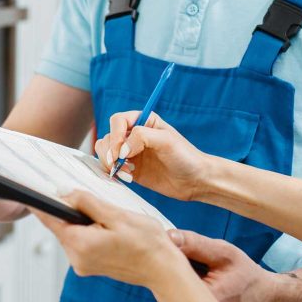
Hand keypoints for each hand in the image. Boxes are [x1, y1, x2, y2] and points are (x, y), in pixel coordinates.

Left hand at [31, 189, 226, 301]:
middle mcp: (76, 258)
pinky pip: (82, 242)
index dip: (40, 202)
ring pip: (73, 233)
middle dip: (71, 209)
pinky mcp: (91, 266)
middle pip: (61, 225)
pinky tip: (109, 227)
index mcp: (80, 244)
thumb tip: (65, 193)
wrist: (164, 270)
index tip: (32, 190)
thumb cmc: (148, 243)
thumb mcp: (118, 215)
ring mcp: (83, 265)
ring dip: (84, 220)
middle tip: (88, 196)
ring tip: (108, 215)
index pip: (49, 219)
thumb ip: (88, 203)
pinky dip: (90, 231)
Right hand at [95, 111, 211, 199]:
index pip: (118, 120)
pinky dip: (113, 172)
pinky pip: (111, 168)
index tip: (121, 151)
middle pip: (108, 136)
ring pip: (105, 152)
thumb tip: (121, 149)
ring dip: (109, 162)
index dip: (115, 134)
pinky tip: (128, 178)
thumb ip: (141, 137)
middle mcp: (135, 135)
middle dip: (110, 151)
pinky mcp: (130, 169)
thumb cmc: (185, 156)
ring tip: (126, 172)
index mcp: (144, 120)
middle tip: (120, 164)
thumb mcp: (166, 140)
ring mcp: (132, 153)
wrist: (195, 180)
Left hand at [168, 231, 280, 301]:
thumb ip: (195, 244)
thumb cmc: (244, 274)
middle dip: (171, 266)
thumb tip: (167, 236)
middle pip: (160, 283)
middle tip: (194, 259)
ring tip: (197, 269)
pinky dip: (176, 285)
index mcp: (199, 301)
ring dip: (173, 275)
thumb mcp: (223, 252)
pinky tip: (193, 279)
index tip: (183, 248)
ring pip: (162, 290)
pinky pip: (167, 297)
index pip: (165, 274)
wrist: (258, 298)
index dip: (169, 256)